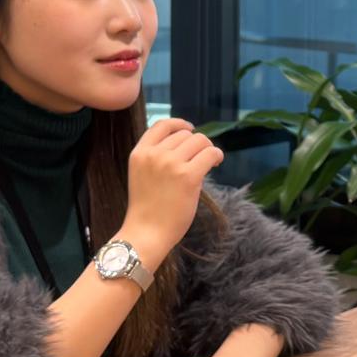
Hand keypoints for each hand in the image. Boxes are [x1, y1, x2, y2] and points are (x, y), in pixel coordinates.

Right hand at [124, 118, 222, 250]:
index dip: (179, 124)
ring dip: (207, 149)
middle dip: (196, 144)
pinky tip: (215, 163)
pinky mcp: (188, 176)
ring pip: (200, 141)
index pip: (162, 125)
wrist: (146, 232)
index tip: (190, 129)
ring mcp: (171, 164)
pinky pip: (211, 153)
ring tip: (208, 162)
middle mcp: (155, 154)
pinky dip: (217, 156)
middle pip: (185, 134)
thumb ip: (157, 158)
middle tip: (201, 158)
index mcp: (140, 153)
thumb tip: (186, 143)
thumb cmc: (146, 209)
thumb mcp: (142, 174)